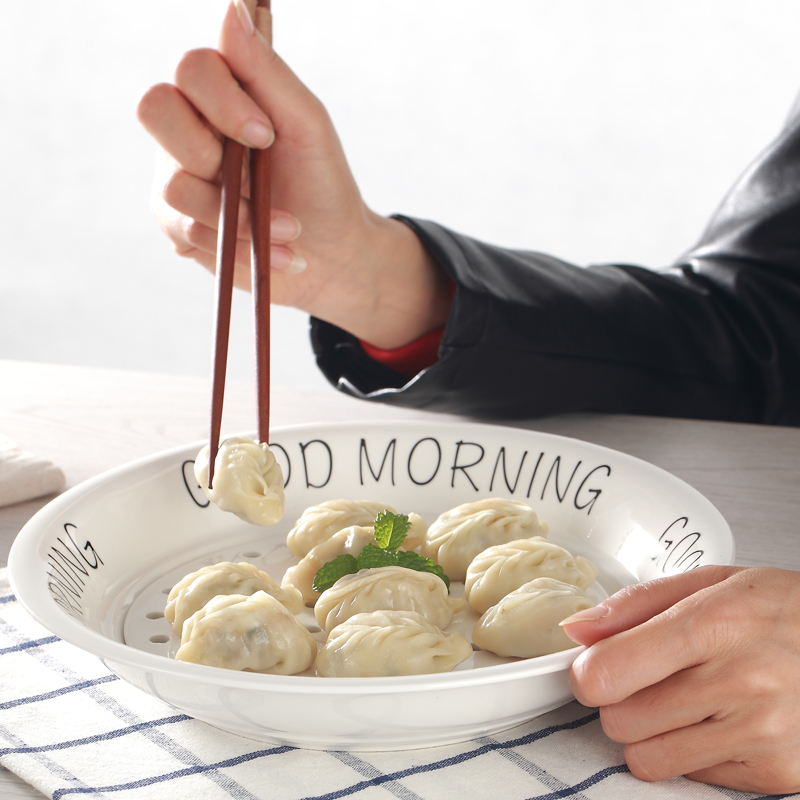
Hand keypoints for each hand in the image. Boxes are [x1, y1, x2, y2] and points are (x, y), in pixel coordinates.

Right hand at [137, 0, 450, 348]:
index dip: (223, 102)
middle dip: (210, 155)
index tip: (266, 136)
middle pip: (154, 110)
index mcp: (222, 95)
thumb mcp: (307, 125)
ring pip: (174, 186)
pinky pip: (187, 231)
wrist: (332, 254)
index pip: (191, 68)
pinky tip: (274, 252)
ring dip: (240, 217)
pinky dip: (239, 247)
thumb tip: (234, 5)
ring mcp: (178, 177)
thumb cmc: (323, 183)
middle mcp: (190, 128)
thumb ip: (267, 70)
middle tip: (255, 182)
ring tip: (288, 231)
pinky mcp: (180, 226)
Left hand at [562, 565, 799, 793]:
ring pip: (644, 757)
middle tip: (649, 678)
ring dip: (649, 731)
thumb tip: (575, 631)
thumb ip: (634, 605)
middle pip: (618, 719)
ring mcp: (763, 734)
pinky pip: (689, 776)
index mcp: (716, 624)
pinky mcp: (778, 774)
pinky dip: (690, 752)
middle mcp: (741, 682)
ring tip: (684, 700)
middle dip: (619, 700)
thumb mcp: (712, 583)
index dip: (587, 673)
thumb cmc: (781, 611)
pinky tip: (718, 721)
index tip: (594, 666)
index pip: (609, 672)